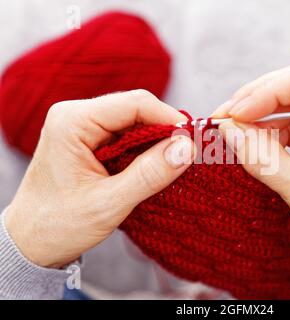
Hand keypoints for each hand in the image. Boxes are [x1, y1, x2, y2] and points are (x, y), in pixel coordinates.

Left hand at [5, 90, 194, 268]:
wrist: (31, 242)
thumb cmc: (58, 225)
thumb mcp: (108, 203)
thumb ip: (149, 174)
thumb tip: (187, 148)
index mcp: (72, 122)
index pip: (133, 103)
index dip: (168, 118)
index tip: (193, 140)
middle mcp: (76, 116)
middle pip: (136, 109)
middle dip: (165, 130)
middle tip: (189, 154)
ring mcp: (83, 127)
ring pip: (135, 122)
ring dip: (158, 141)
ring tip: (176, 163)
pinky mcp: (91, 141)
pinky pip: (128, 135)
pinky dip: (146, 150)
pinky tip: (157, 166)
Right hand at [214, 60, 289, 284]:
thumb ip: (263, 158)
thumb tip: (228, 129)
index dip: (269, 91)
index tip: (237, 113)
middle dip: (258, 102)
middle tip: (224, 119)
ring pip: (288, 106)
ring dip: (258, 118)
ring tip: (232, 134)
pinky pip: (288, 126)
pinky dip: (265, 134)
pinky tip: (249, 144)